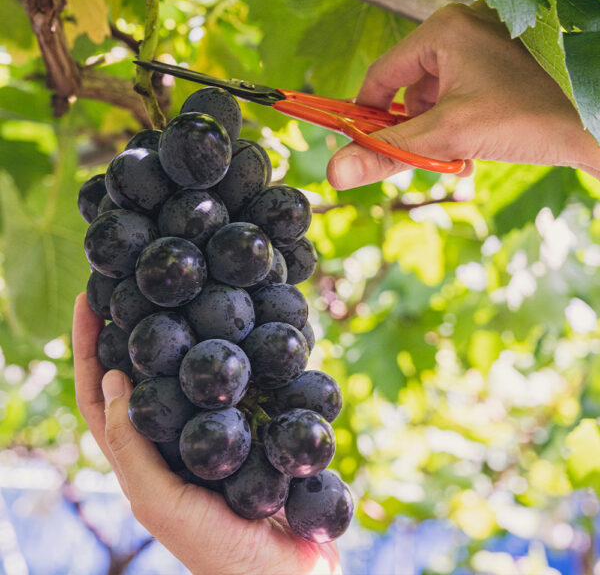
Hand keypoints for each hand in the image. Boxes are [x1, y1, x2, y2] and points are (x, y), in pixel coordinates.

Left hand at [73, 293, 340, 574]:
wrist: (286, 567)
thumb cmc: (216, 546)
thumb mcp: (159, 500)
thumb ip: (132, 446)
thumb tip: (114, 377)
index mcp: (139, 455)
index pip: (99, 394)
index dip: (88, 348)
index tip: (92, 300)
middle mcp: (170, 436)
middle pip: (141, 372)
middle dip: (130, 328)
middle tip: (136, 283)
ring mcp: (209, 430)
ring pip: (186, 372)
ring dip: (181, 333)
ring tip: (185, 292)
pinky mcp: (247, 426)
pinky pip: (232, 382)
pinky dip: (228, 353)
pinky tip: (238, 327)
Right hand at [327, 2, 599, 188]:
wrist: (595, 121)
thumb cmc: (531, 116)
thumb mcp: (448, 137)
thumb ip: (388, 153)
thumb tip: (336, 171)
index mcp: (444, 31)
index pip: (382, 75)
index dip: (367, 115)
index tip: (363, 146)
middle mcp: (461, 29)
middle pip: (409, 88)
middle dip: (414, 129)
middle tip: (425, 156)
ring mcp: (482, 44)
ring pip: (434, 97)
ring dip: (437, 133)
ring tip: (458, 154)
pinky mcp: (498, 62)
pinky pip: (458, 95)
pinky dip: (457, 125)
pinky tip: (473, 147)